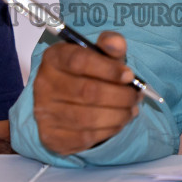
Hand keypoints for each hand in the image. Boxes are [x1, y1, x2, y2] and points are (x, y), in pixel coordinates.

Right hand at [31, 31, 141, 155]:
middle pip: (86, 92)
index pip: (79, 61)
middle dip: (120, 95)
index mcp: (54, 58)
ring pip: (88, 118)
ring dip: (118, 115)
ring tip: (132, 109)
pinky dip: (109, 130)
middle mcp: (44, 84)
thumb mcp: (99, 55)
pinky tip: (119, 122)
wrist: (66, 103)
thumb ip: (110, 45)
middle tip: (137, 96)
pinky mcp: (51, 136)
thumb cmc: (87, 74)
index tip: (129, 75)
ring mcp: (44, 112)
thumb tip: (117, 44)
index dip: (108, 69)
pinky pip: (85, 137)